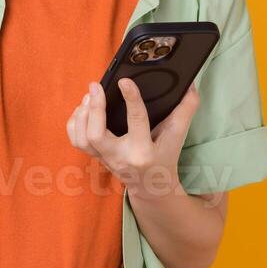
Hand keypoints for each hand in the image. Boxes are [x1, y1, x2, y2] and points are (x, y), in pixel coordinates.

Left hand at [65, 78, 201, 197]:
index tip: (124, 81)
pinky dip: (75, 122)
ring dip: (82, 114)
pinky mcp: (95, 157)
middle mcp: (120, 157)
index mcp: (144, 151)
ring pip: (83, 139)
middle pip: (97, 135)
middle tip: (96, 86)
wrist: (151, 186)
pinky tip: (83, 108)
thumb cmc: (165, 156)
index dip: (131, 99)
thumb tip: (190, 86)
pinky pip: (76, 141)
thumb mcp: (178, 135)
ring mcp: (105, 159)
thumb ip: (186, 110)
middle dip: (94, 108)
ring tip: (90, 96)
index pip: (136, 123)